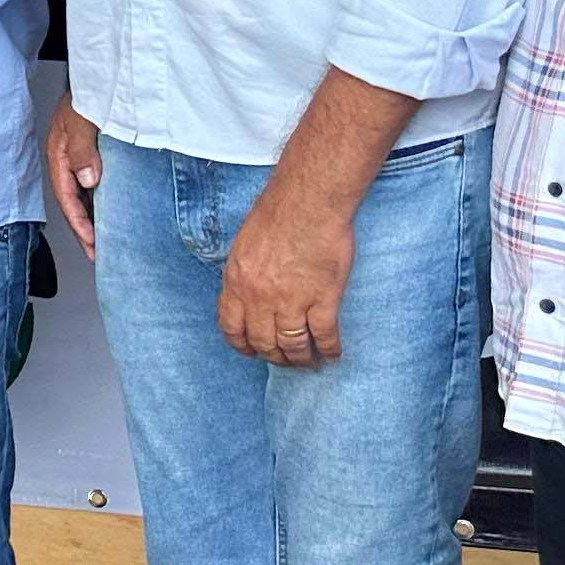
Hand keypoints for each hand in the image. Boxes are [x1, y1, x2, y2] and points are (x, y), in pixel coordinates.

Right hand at [45, 100, 102, 256]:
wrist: (100, 73)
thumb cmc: (88, 92)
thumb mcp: (81, 120)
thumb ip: (82, 148)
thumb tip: (87, 179)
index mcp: (59, 155)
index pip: (66, 197)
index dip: (79, 223)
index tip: (92, 243)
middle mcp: (67, 160)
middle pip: (72, 202)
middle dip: (84, 230)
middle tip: (97, 253)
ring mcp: (79, 157)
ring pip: (83, 195)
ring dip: (92, 218)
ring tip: (103, 241)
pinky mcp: (92, 154)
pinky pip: (94, 184)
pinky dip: (100, 202)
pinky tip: (111, 211)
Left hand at [217, 177, 352, 366]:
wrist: (307, 201)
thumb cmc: (277, 214)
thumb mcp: (244, 245)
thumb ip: (244, 273)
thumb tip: (247, 291)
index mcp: (237, 282)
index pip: (232, 327)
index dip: (242, 344)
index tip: (252, 351)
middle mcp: (259, 297)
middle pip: (263, 341)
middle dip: (275, 356)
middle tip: (286, 360)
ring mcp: (291, 301)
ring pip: (293, 345)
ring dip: (302, 359)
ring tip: (310, 362)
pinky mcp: (322, 298)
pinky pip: (324, 335)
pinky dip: (328, 349)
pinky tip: (333, 354)